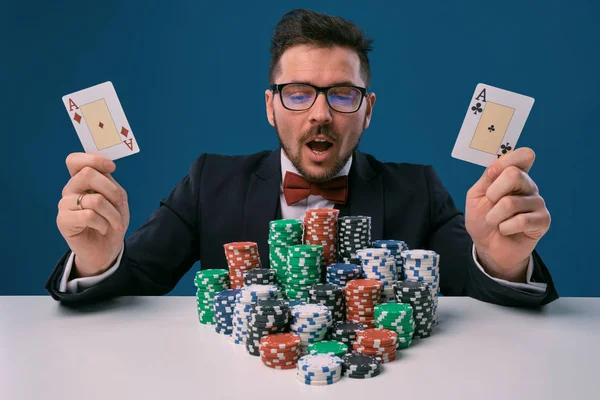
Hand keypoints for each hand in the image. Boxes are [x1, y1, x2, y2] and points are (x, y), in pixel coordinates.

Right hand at [56, 153, 129, 277]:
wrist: (108, 248)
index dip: (93, 159)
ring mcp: (64, 204)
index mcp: (81, 180)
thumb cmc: (112, 220)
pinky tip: (103, 229)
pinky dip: (104, 223)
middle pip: (87, 174)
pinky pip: (90, 216)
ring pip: (95, 199)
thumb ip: (109, 181)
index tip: (111, 168)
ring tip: (115, 223)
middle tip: (119, 203)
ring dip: (113, 213)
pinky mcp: (63, 220)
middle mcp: (70, 189)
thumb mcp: (117, 198)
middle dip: (111, 190)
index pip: (75, 160)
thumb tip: (106, 167)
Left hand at [465, 148, 550, 281]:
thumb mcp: (477, 195)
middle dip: (493, 193)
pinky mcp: (543, 220)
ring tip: (496, 222)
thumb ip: (487, 178)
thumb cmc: (482, 219)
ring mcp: (538, 202)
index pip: (523, 156)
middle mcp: (529, 186)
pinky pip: (521, 221)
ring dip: (494, 216)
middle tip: (490, 203)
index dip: (506, 161)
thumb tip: (496, 166)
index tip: (491, 174)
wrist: (487, 247)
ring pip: (511, 202)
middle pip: (514, 174)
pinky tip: (507, 230)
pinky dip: (505, 228)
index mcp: (514, 175)